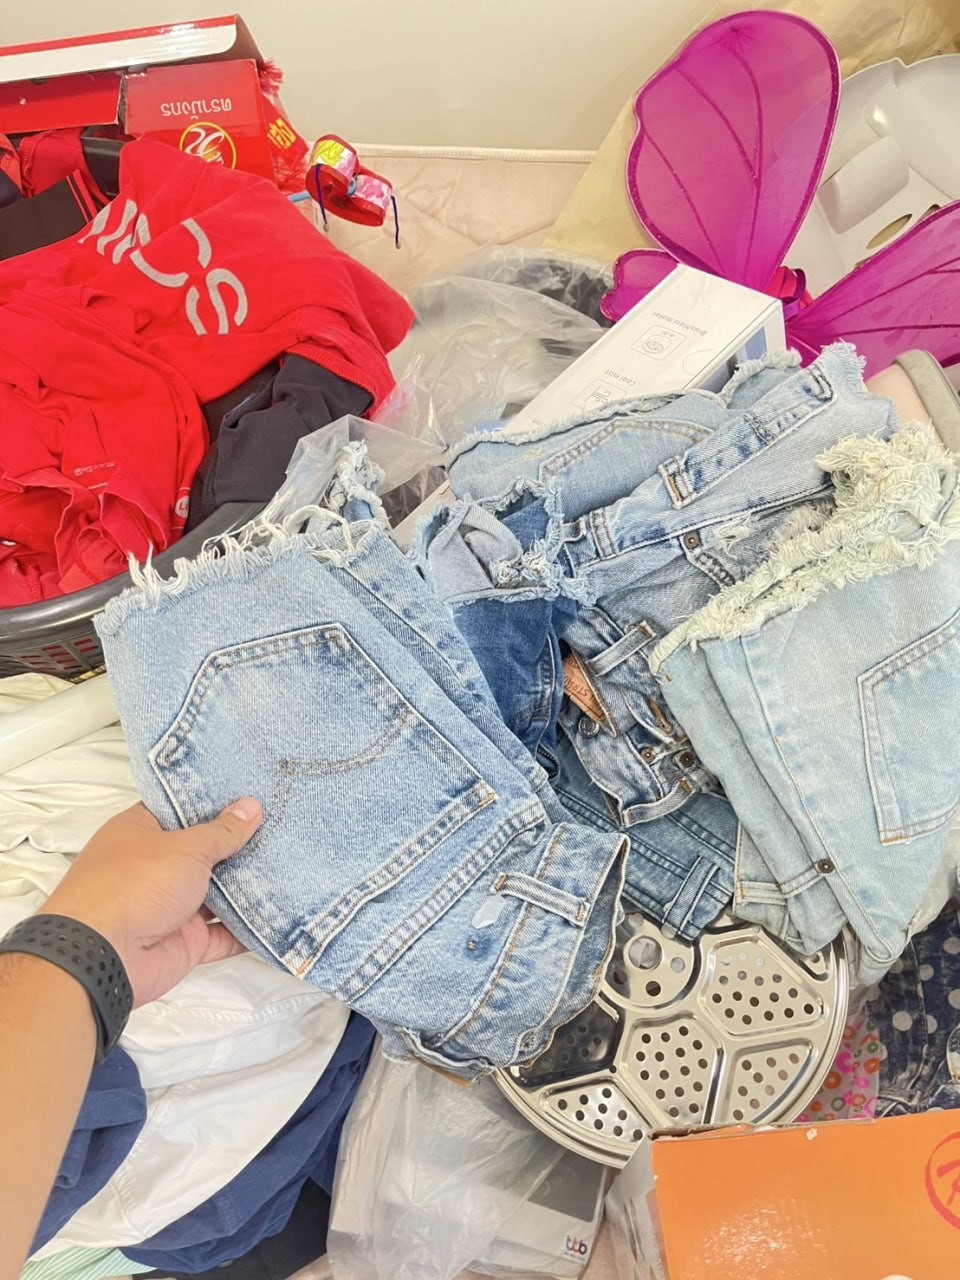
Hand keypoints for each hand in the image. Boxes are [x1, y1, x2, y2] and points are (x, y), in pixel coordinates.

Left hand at [43, 799, 262, 1006]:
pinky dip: (248, 930)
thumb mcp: (185, 847)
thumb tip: (249, 808)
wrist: (104, 955)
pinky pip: (224, 935)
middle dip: (239, 846)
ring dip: (248, 887)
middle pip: (205, 853)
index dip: (214, 803)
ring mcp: (170, 906)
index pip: (182, 810)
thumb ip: (222, 831)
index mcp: (142, 832)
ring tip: (290, 865)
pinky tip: (279, 916)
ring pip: (218, 895)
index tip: (250, 794)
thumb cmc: (131, 885)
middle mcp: (156, 867)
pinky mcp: (185, 941)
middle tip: (281, 828)